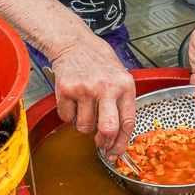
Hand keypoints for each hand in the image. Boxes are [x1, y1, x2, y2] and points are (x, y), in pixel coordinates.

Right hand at [51, 35, 136, 160]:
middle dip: (103, 143)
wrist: (74, 42)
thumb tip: (118, 135)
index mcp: (125, 85)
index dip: (122, 143)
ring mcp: (86, 88)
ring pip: (84, 126)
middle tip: (100, 144)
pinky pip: (66, 117)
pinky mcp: (66, 89)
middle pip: (108, 129)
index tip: (115, 152)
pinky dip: (68, 114)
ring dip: (82, 124)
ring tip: (83, 107)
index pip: (128, 122)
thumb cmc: (97, 59)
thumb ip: (121, 101)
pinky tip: (72, 99)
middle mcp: (107, 87)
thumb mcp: (119, 76)